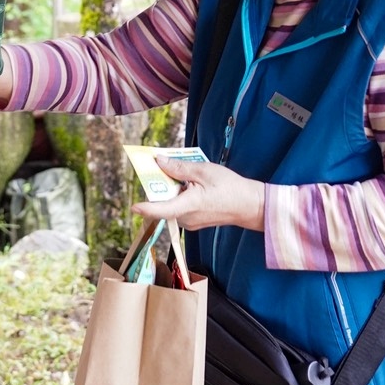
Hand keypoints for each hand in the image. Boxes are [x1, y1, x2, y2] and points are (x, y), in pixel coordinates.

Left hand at [133, 159, 265, 231]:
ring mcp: (190, 222)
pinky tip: (191, 184)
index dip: (147, 208)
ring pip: (171, 203)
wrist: (250, 205)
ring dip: (172, 188)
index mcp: (189, 205)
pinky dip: (180, 194)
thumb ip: (179, 167)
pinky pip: (180, 206)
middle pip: (164, 202)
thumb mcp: (204, 171)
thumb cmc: (230, 188)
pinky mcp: (194, 221)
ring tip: (185, 173)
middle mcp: (187, 218)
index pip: (163, 210)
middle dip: (160, 184)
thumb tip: (159, 162)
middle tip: (162, 164)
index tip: (133, 207)